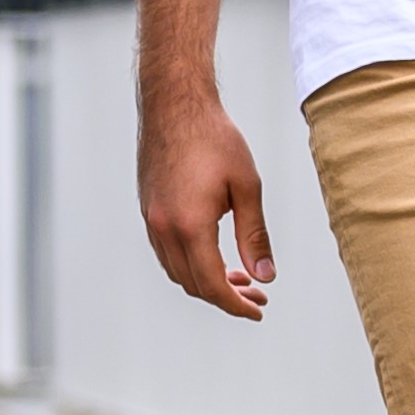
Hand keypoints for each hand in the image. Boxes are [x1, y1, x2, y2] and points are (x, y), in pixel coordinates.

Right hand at [138, 93, 274, 320]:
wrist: (175, 105)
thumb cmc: (214, 138)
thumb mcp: (247, 187)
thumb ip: (255, 236)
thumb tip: (265, 275)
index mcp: (190, 226)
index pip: (213, 284)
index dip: (236, 304)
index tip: (258, 309)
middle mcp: (165, 229)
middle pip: (194, 284)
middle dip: (226, 296)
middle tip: (257, 292)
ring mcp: (152, 221)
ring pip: (177, 272)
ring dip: (206, 282)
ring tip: (238, 277)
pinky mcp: (148, 211)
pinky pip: (166, 254)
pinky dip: (189, 265)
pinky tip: (212, 255)